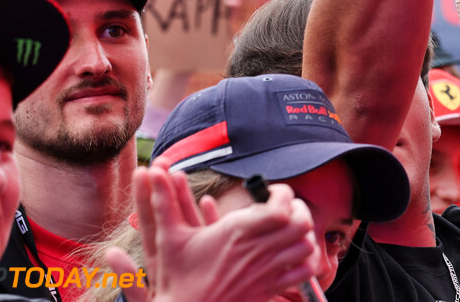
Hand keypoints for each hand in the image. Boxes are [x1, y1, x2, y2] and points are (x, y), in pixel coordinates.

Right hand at [106, 161, 317, 301]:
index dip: (283, 194)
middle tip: (287, 208)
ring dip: (304, 233)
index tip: (273, 193)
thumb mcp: (168, 237)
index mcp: (237, 233)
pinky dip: (305, 260)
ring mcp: (267, 271)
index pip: (281, 207)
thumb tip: (153, 170)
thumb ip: (163, 202)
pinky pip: (304, 271)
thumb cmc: (177, 277)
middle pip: (301, 223)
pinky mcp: (271, 289)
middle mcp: (257, 251)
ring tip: (291, 228)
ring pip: (306, 246)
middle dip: (299, 209)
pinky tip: (293, 254)